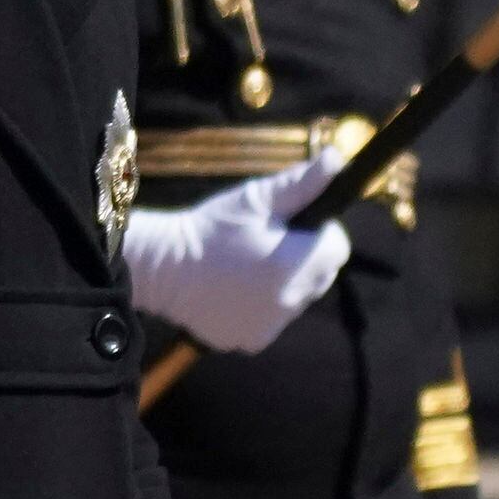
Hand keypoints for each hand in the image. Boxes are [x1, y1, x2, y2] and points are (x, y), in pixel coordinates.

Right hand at [122, 148, 353, 353]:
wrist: (160, 265)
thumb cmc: (209, 227)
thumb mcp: (254, 199)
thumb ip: (301, 182)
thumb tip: (337, 158)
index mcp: (294, 264)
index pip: (337, 249)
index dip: (318, 234)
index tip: (288, 227)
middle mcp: (289, 301)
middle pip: (320, 277)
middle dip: (304, 260)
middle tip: (264, 245)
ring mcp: (270, 326)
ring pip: (296, 300)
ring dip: (283, 285)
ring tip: (245, 268)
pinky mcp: (250, 340)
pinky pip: (270, 321)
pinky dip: (259, 308)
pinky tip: (233, 291)